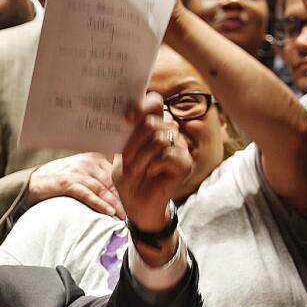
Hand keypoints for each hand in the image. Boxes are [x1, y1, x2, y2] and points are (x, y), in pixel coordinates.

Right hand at [26, 153, 124, 217]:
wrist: (34, 182)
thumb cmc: (60, 179)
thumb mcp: (82, 173)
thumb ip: (98, 177)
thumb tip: (117, 191)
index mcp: (93, 158)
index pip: (115, 174)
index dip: (126, 188)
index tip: (134, 201)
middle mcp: (87, 162)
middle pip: (111, 181)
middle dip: (122, 198)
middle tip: (132, 212)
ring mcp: (77, 172)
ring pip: (102, 188)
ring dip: (114, 203)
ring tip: (123, 216)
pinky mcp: (67, 183)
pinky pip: (87, 194)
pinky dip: (99, 204)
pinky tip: (109, 212)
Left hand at [114, 91, 191, 230]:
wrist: (138, 204)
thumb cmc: (130, 178)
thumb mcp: (122, 154)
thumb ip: (124, 135)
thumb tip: (122, 115)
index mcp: (154, 126)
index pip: (155, 102)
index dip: (143, 105)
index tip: (126, 118)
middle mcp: (169, 132)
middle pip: (151, 123)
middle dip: (133, 144)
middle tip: (127, 161)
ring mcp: (179, 147)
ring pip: (158, 139)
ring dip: (140, 158)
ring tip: (136, 170)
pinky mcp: (185, 163)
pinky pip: (167, 155)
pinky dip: (153, 165)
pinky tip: (151, 173)